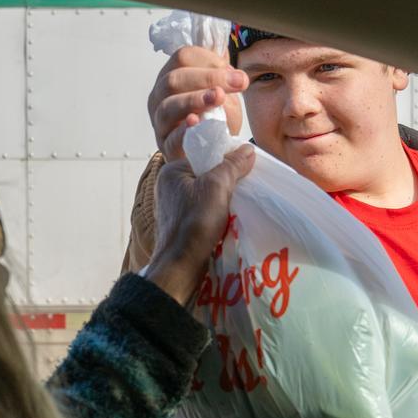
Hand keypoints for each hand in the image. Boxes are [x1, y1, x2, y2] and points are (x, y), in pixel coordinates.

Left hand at [141, 144, 255, 304]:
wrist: (180, 267)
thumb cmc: (195, 223)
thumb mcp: (217, 187)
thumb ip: (232, 166)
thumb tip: (248, 150)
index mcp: (172, 171)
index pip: (204, 155)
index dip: (225, 159)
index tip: (244, 167)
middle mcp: (169, 186)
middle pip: (206, 174)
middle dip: (226, 180)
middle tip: (244, 186)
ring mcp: (175, 206)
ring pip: (207, 194)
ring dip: (223, 198)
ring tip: (239, 202)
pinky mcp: (182, 223)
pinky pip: (204, 210)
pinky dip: (217, 212)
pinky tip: (229, 217)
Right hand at [148, 44, 247, 151]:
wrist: (213, 149)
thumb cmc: (215, 117)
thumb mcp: (224, 93)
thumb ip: (225, 81)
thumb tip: (236, 77)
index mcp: (173, 76)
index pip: (183, 57)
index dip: (210, 60)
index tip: (235, 74)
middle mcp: (160, 96)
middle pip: (173, 79)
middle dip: (207, 78)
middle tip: (238, 82)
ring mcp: (160, 122)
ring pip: (167, 106)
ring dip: (194, 100)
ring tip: (218, 98)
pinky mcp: (166, 147)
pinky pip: (170, 139)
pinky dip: (183, 131)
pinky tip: (197, 123)